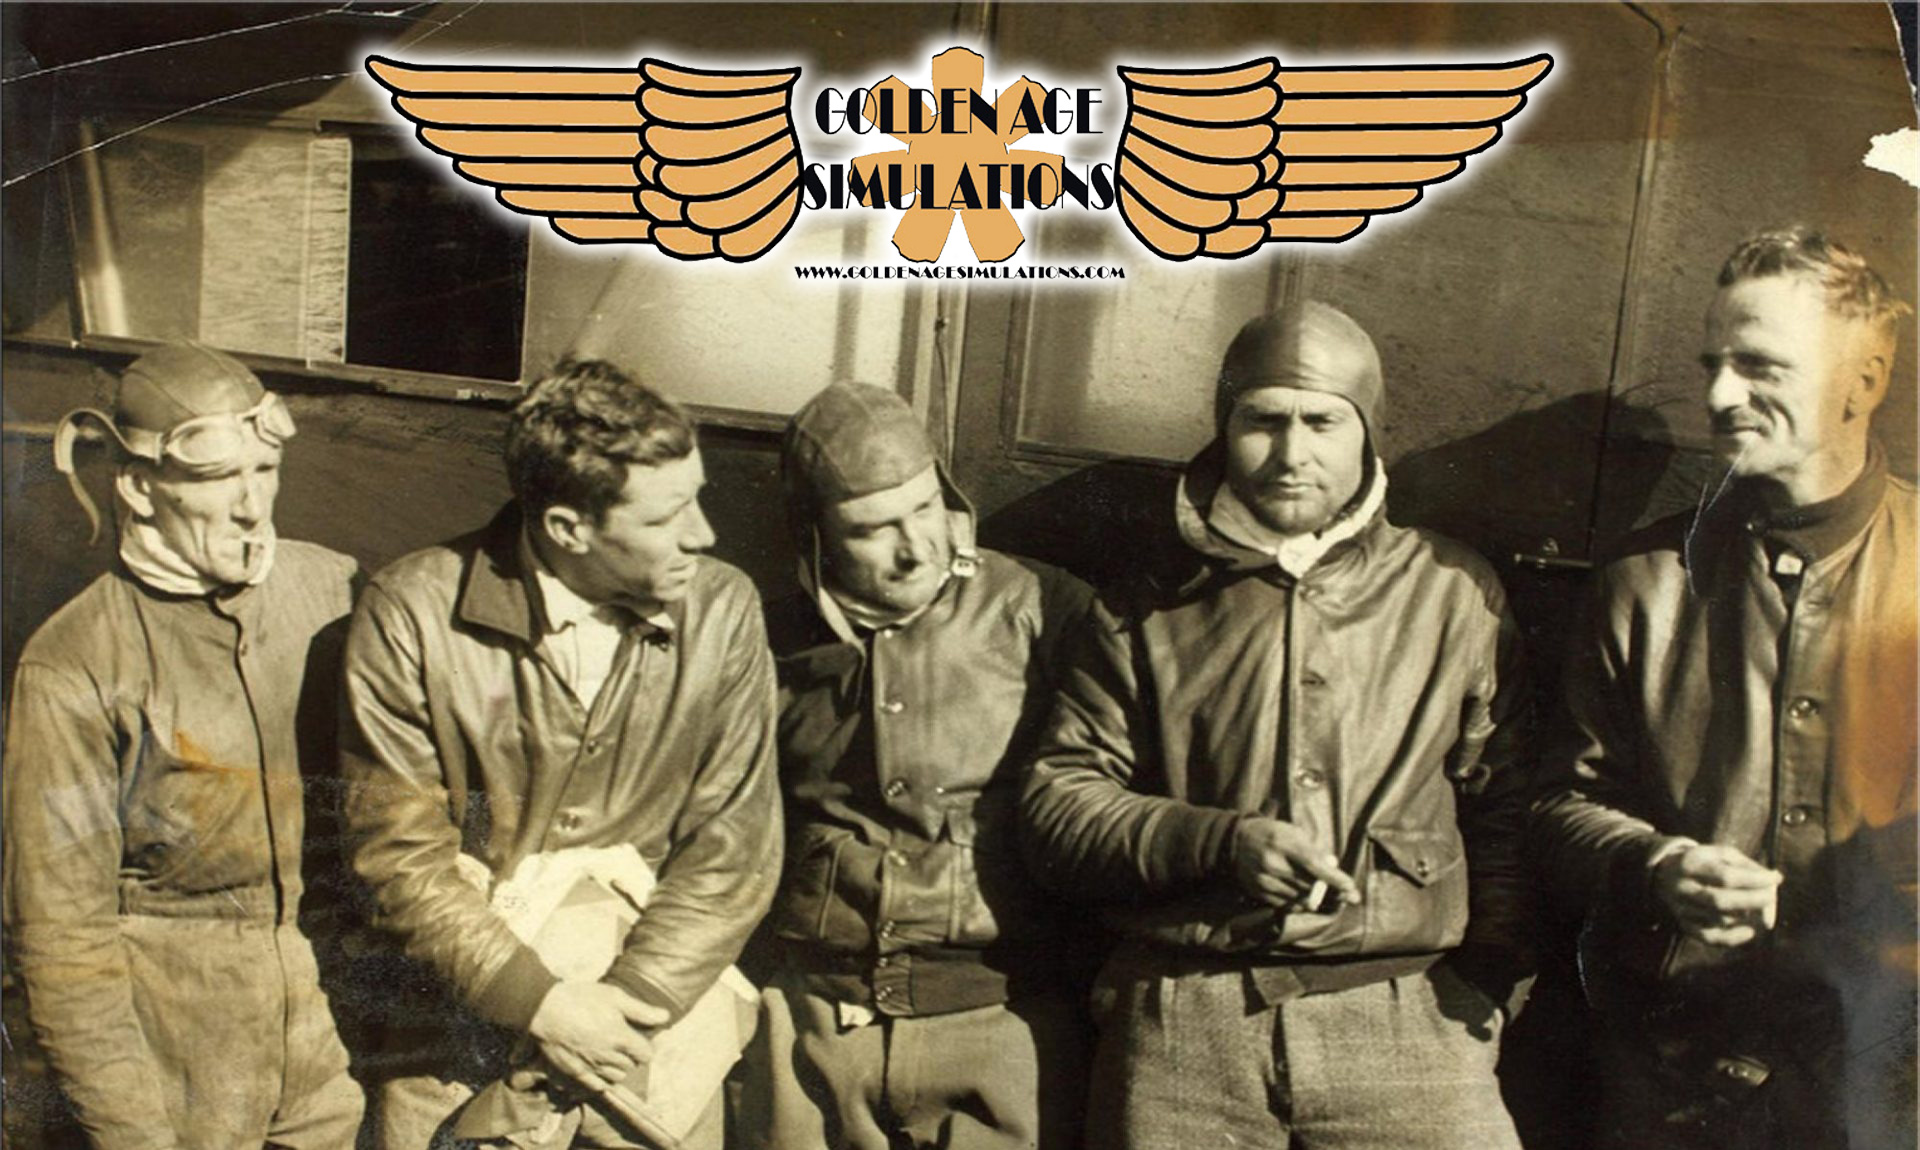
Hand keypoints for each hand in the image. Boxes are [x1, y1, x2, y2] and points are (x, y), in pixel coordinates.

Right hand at [528, 980, 668, 1092]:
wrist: (545, 1009)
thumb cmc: (581, 999)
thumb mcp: (614, 996)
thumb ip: (641, 1010)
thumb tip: (666, 1016)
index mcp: (621, 1038)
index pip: (646, 1055)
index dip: (644, 1046)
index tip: (636, 1038)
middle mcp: (609, 1057)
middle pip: (632, 1066)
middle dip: (630, 1055)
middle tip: (620, 1041)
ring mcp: (592, 1067)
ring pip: (616, 1077)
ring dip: (617, 1067)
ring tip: (609, 1053)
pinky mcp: (576, 1073)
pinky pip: (598, 1086)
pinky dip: (602, 1079)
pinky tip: (597, 1066)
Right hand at [1231, 817, 1360, 909]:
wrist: (1236, 842)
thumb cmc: (1272, 833)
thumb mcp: (1293, 832)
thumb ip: (1313, 849)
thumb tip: (1333, 868)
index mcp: (1283, 842)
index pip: (1313, 864)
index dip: (1334, 878)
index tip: (1351, 887)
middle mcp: (1273, 863)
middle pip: (1309, 884)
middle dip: (1331, 891)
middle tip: (1349, 896)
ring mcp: (1264, 880)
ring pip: (1300, 897)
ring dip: (1316, 897)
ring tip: (1326, 893)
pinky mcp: (1259, 892)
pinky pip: (1288, 905)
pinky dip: (1301, 902)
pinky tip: (1305, 896)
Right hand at [1651, 842, 1782, 947]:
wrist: (1662, 875)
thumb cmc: (1703, 863)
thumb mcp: (1720, 853)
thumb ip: (1747, 866)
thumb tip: (1774, 884)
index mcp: (1691, 864)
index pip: (1726, 876)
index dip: (1755, 879)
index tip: (1776, 878)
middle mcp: (1683, 888)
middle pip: (1721, 901)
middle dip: (1753, 901)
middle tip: (1770, 896)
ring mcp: (1681, 909)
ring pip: (1719, 920)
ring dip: (1746, 915)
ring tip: (1756, 908)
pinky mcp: (1684, 925)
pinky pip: (1711, 938)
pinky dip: (1734, 939)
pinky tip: (1749, 931)